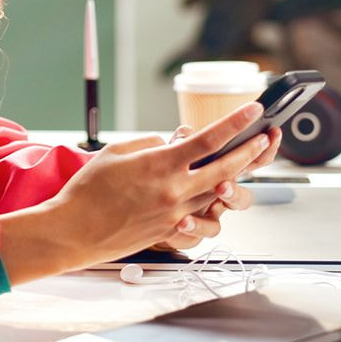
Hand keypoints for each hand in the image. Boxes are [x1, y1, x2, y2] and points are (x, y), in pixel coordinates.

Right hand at [0, 102, 276, 283]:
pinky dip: (208, 208)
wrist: (75, 230)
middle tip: (265, 138)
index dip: (235, 122)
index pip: (209, 139)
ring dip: (232, 178)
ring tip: (240, 166)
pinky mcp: (170, 231)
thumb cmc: (88, 190)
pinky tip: (210, 199)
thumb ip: (150, 145)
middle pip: (226, 168)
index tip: (252, 109)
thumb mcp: (116, 152)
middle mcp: (175, 190)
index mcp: (161, 165)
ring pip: (218, 195)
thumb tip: (172, 144)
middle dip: (251, 151)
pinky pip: (201, 220)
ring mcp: (175, 214)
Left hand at [155, 119, 281, 249]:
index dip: (265, 148)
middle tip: (222, 185)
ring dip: (204, 221)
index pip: (249, 161)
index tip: (271, 134)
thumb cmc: (160, 174)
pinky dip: (187, 232)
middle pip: (241, 199)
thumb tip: (186, 133)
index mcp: (219, 172)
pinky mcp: (188, 235)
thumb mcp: (171, 151)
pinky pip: (194, 240)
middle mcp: (216, 196)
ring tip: (190, 216)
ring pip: (217, 224)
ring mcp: (204, 216)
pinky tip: (180, 224)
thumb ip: (182, 142)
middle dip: (235, 192)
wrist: (137, 204)